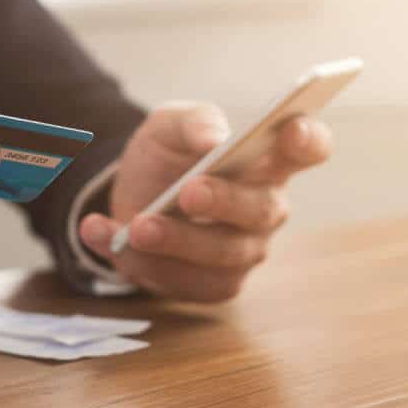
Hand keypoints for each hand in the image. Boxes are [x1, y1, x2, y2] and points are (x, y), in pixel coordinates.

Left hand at [79, 102, 331, 301]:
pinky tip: (99, 234)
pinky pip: (178, 281)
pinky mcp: (211, 285)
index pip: (309, 148)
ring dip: (175, 241)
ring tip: (136, 226)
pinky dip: (134, 260)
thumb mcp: (169, 125)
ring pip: (220, 255)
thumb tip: (212, 137)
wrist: (130, 195)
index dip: (308, 140)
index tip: (289, 128)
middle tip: (189, 192)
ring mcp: (242, 252)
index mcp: (269, 160)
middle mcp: (265, 209)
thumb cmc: (167, 156)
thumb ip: (192, 121)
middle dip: (224, 201)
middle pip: (260, 209)